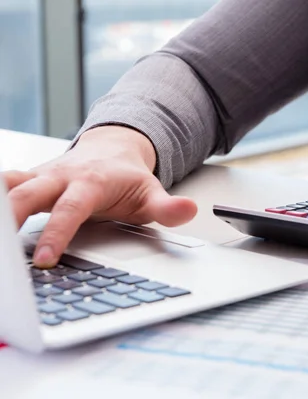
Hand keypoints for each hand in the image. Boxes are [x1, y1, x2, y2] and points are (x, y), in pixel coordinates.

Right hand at [2, 126, 196, 267]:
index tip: (45, 259)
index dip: (56, 233)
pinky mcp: (28, 179)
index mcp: (92, 182)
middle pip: (27, 192)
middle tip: (1, 253)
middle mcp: (62, 176)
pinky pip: (2, 185)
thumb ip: (168, 208)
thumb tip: (188, 211)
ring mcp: (42, 176)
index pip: (71, 209)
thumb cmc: (129, 178)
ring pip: (7, 186)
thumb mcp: (152, 194)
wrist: (112, 149)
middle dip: (7, 217)